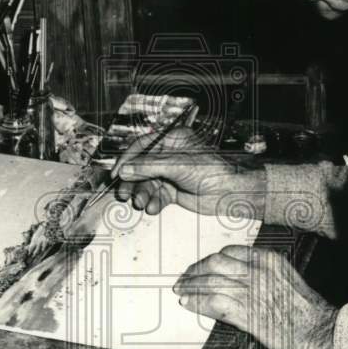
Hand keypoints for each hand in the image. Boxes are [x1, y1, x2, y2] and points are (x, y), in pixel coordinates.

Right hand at [112, 127, 264, 216]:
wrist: (231, 192)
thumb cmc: (212, 170)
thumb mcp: (177, 165)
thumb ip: (148, 167)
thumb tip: (124, 170)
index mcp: (171, 140)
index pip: (141, 147)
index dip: (126, 160)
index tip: (116, 174)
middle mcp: (169, 156)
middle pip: (141, 168)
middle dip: (133, 182)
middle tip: (124, 194)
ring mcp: (171, 174)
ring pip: (147, 184)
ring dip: (142, 194)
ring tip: (141, 204)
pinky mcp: (175, 191)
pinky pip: (157, 196)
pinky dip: (153, 202)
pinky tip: (152, 208)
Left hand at [173, 245, 337, 348]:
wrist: (323, 331)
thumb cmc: (307, 311)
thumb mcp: (285, 280)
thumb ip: (262, 276)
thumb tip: (237, 280)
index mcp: (268, 260)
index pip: (228, 253)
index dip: (208, 260)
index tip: (199, 268)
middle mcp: (258, 272)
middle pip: (215, 264)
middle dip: (194, 272)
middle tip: (183, 280)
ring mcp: (253, 292)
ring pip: (211, 282)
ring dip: (191, 287)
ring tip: (181, 292)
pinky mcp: (249, 314)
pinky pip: (215, 303)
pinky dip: (198, 303)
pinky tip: (189, 305)